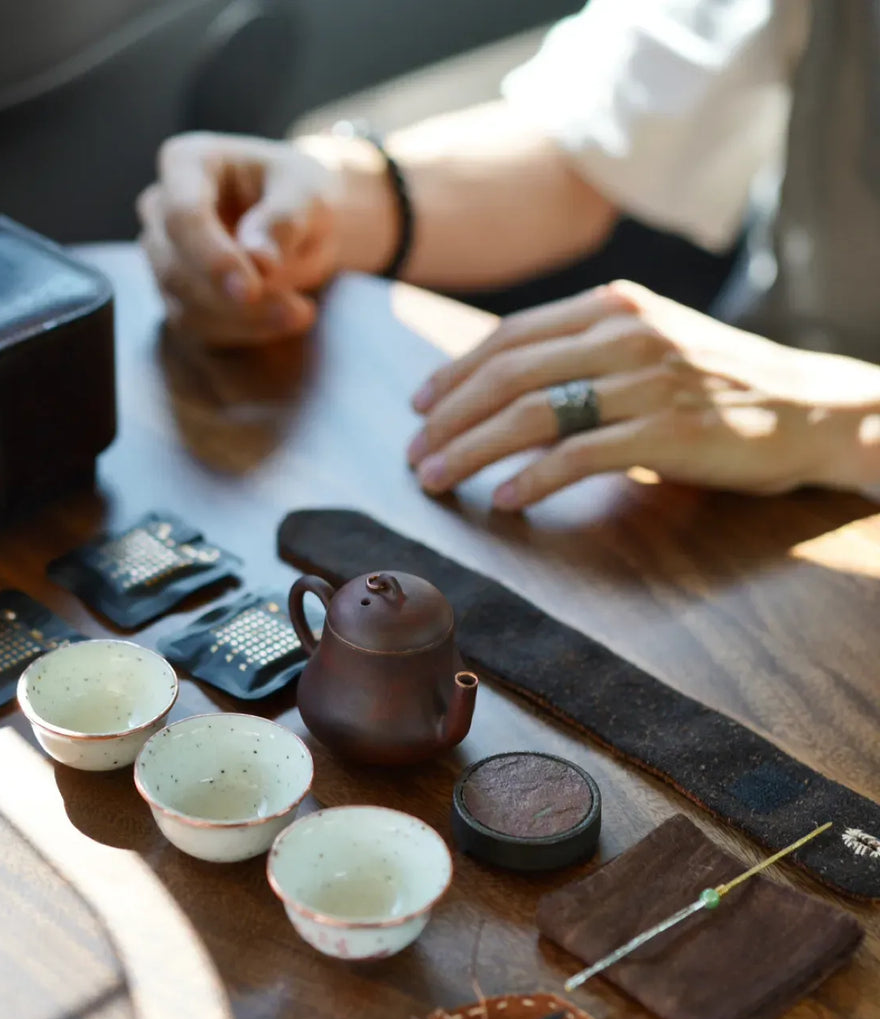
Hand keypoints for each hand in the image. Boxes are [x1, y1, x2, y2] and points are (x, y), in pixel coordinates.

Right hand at [137, 133, 339, 346]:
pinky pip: (197, 328)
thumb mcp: (309, 194)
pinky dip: (241, 334)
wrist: (303, 222)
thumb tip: (259, 262)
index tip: (252, 290)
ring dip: (244, 322)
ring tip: (301, 314)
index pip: (183, 215)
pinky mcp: (175, 295)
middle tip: (299, 311)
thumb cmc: (301, 194)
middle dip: (236, 301)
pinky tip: (282, 322)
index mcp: (188, 163)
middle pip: (177, 268)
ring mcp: (162, 255)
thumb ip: (284, 221)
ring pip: (185, 305)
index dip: (213, 258)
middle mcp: (161, 207)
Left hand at [407, 281, 879, 507]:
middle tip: (413, 455)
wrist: (815, 408)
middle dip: (448, 418)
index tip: (419, 406)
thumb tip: (507, 384)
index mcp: (614, 306)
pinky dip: (534, 479)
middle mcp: (625, 334)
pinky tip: (504, 501)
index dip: (454, 373)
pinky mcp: (669, 430)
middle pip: (508, 374)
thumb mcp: (651, 344)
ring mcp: (647, 380)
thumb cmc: (723, 382)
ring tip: (434, 480)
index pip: (510, 335)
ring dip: (471, 450)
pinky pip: (581, 454)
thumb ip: (586, 352)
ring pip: (531, 413)